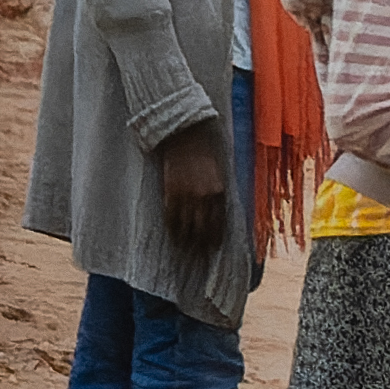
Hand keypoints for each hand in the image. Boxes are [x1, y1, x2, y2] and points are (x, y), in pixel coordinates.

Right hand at [161, 118, 231, 255]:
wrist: (184, 134)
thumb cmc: (203, 153)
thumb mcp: (217, 174)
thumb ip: (217, 194)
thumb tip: (215, 215)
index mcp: (219, 192)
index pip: (218, 224)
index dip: (214, 239)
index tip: (211, 248)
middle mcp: (204, 197)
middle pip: (202, 229)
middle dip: (200, 244)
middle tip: (197, 254)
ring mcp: (185, 194)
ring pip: (185, 225)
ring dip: (185, 239)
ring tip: (183, 248)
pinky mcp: (170, 190)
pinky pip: (170, 214)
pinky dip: (172, 226)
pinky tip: (172, 233)